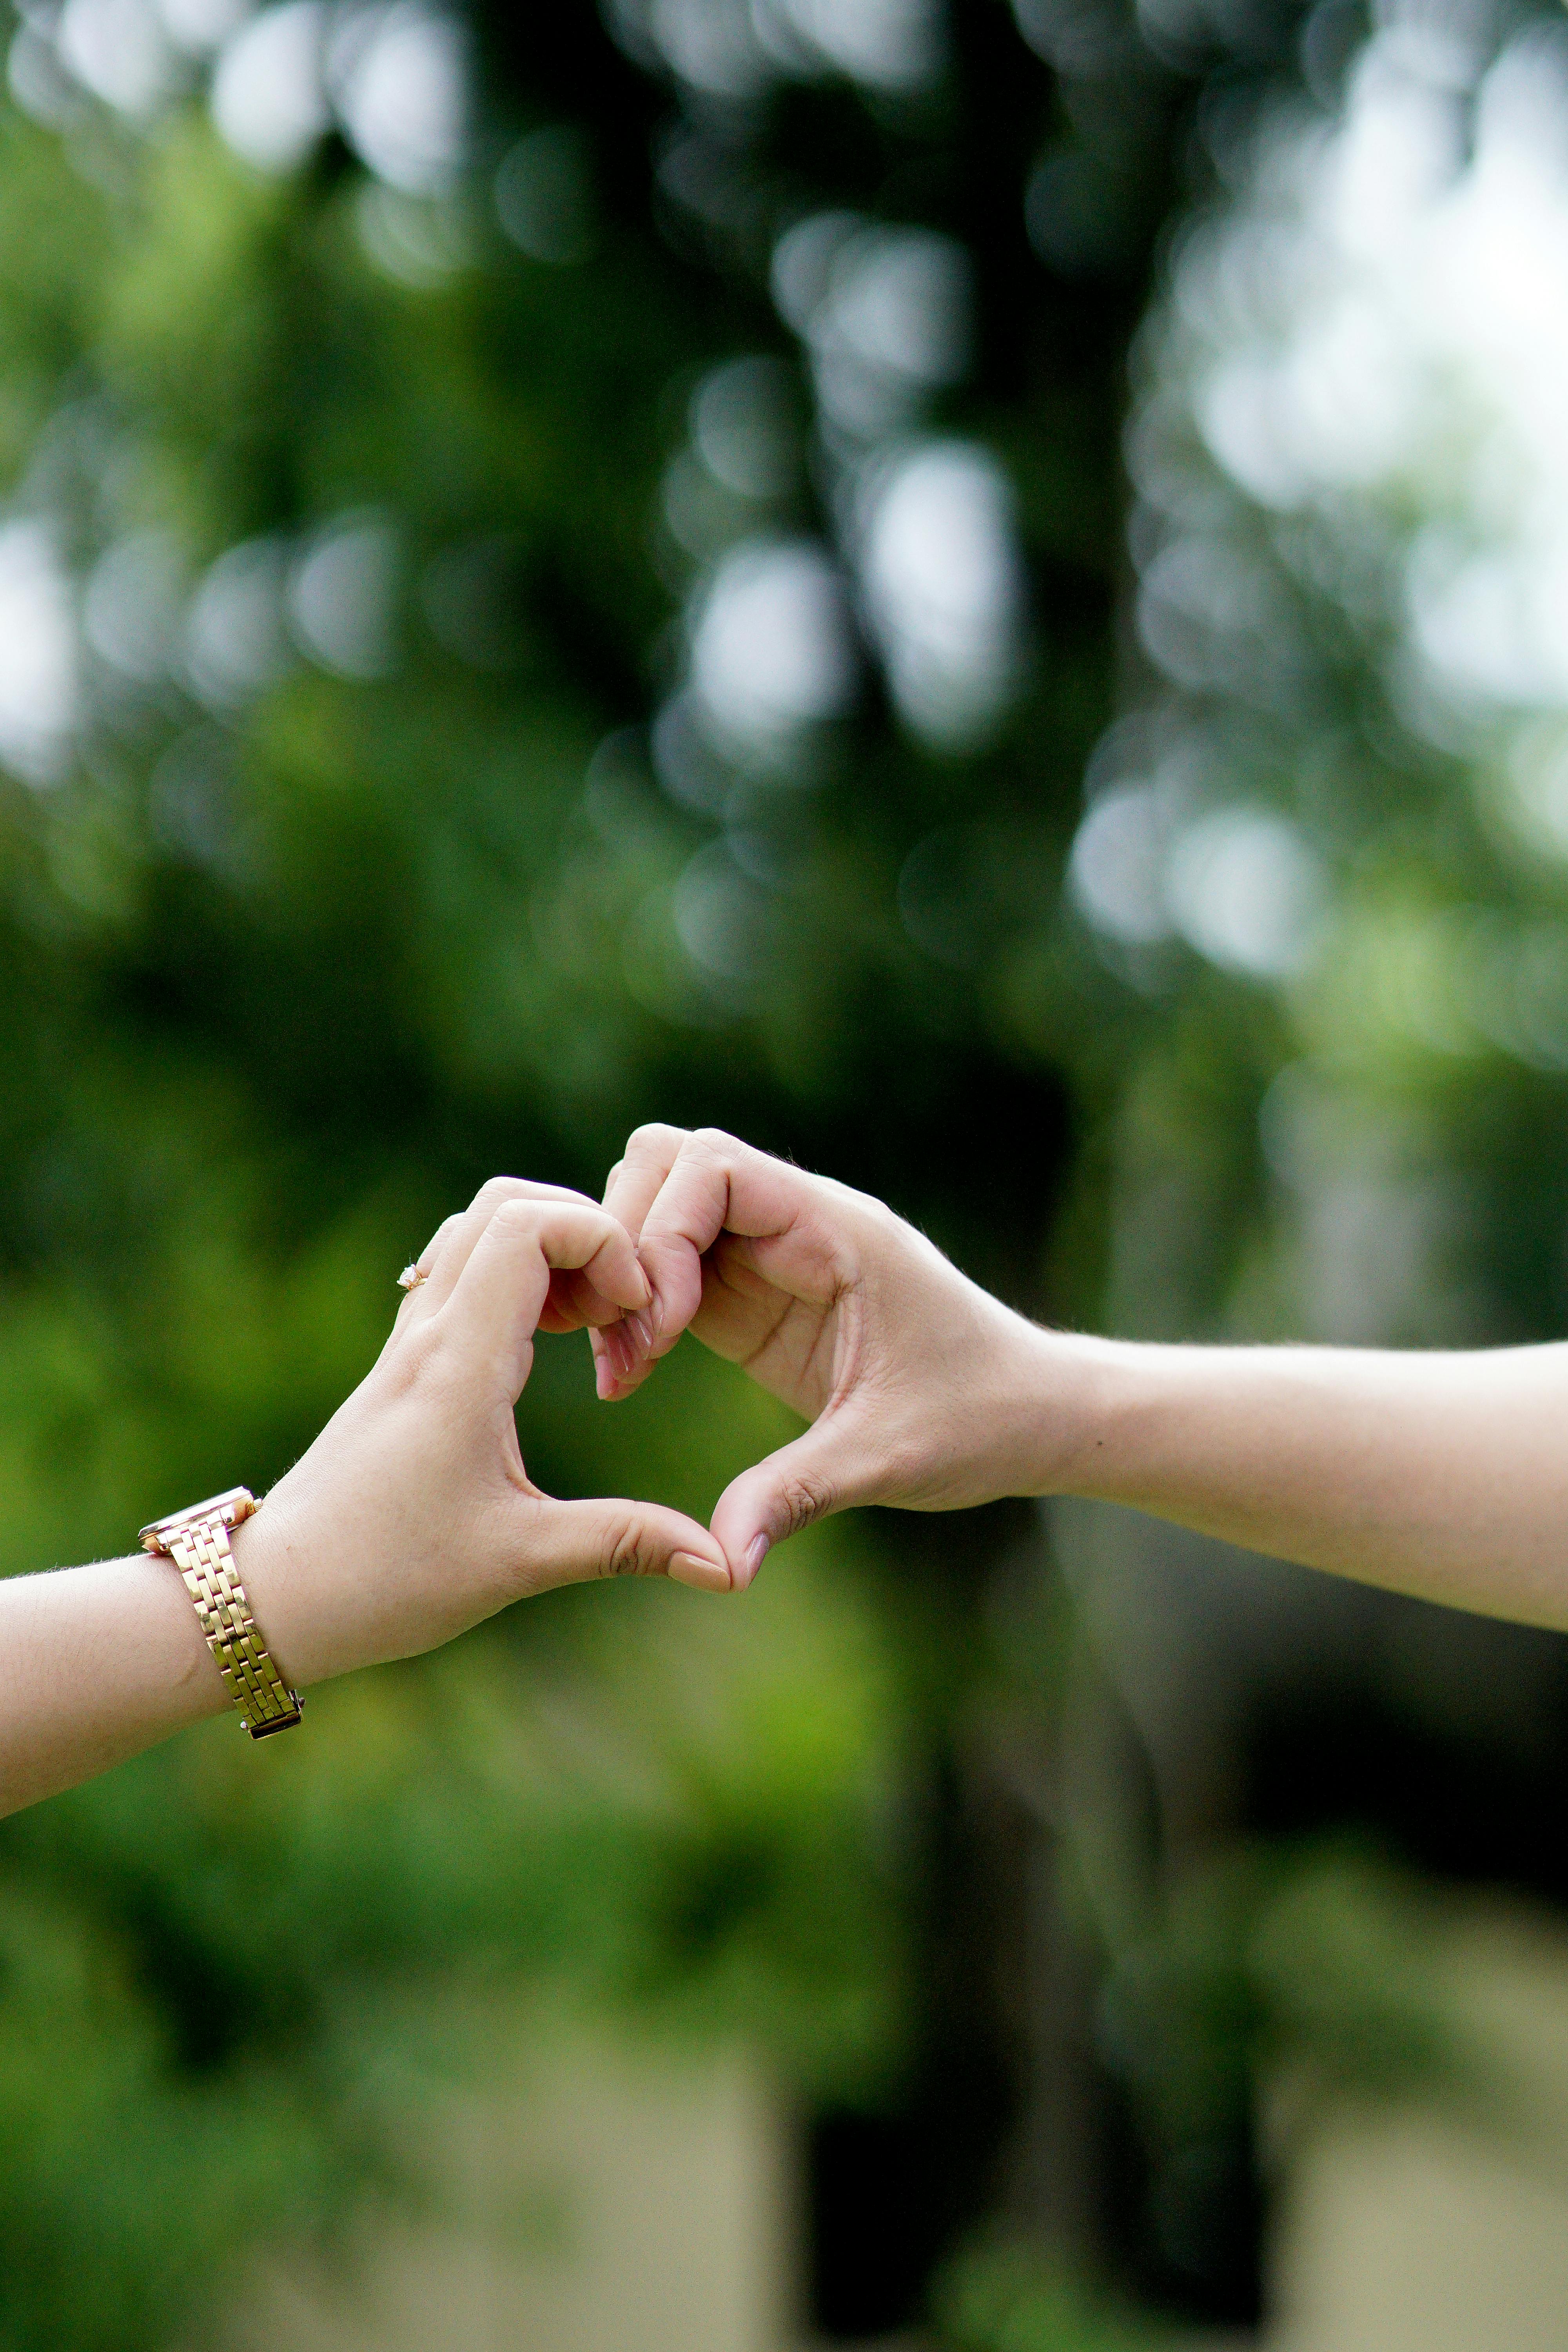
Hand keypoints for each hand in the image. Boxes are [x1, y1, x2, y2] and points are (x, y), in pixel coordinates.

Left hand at [236, 1177, 735, 1684]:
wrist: (275, 1596)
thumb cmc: (386, 1580)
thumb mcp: (520, 1562)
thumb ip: (628, 1545)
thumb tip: (729, 1567)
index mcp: (459, 1363)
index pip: (530, 1224)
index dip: (602, 1239)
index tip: (637, 1311)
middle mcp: (427, 1333)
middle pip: (505, 1203)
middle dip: (584, 1230)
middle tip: (621, 1312)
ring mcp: (407, 1342)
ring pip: (476, 1230)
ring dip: (546, 1249)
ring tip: (589, 1326)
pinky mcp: (402, 1363)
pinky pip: (457, 1272)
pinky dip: (512, 1277)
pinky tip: (543, 1345)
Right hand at [588, 1128, 1062, 1587]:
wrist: (1030, 1415)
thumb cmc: (979, 1419)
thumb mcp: (886, 1459)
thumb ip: (796, 1494)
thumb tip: (722, 1562)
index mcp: (837, 1230)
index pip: (713, 1165)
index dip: (664, 1230)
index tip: (660, 1323)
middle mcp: (799, 1226)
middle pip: (670, 1164)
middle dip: (628, 1244)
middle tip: (628, 1345)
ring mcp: (774, 1257)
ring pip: (662, 1208)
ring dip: (627, 1275)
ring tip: (624, 1365)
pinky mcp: (757, 1299)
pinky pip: (674, 1268)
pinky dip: (639, 1307)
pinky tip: (631, 1372)